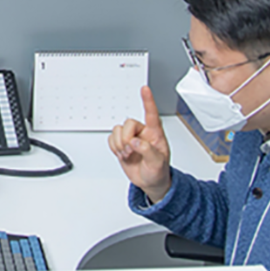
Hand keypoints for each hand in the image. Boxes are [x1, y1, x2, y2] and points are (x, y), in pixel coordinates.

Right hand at [107, 86, 171, 203]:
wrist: (150, 181)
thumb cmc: (158, 171)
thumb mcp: (158, 163)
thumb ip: (148, 150)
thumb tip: (136, 142)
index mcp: (155, 133)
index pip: (152, 114)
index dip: (148, 101)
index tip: (144, 89)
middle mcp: (143, 133)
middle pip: (128, 123)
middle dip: (126, 138)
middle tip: (131, 150)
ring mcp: (131, 138)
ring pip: (117, 130)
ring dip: (119, 144)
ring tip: (128, 154)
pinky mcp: (121, 144)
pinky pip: (111, 138)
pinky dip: (114, 147)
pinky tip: (122, 154)